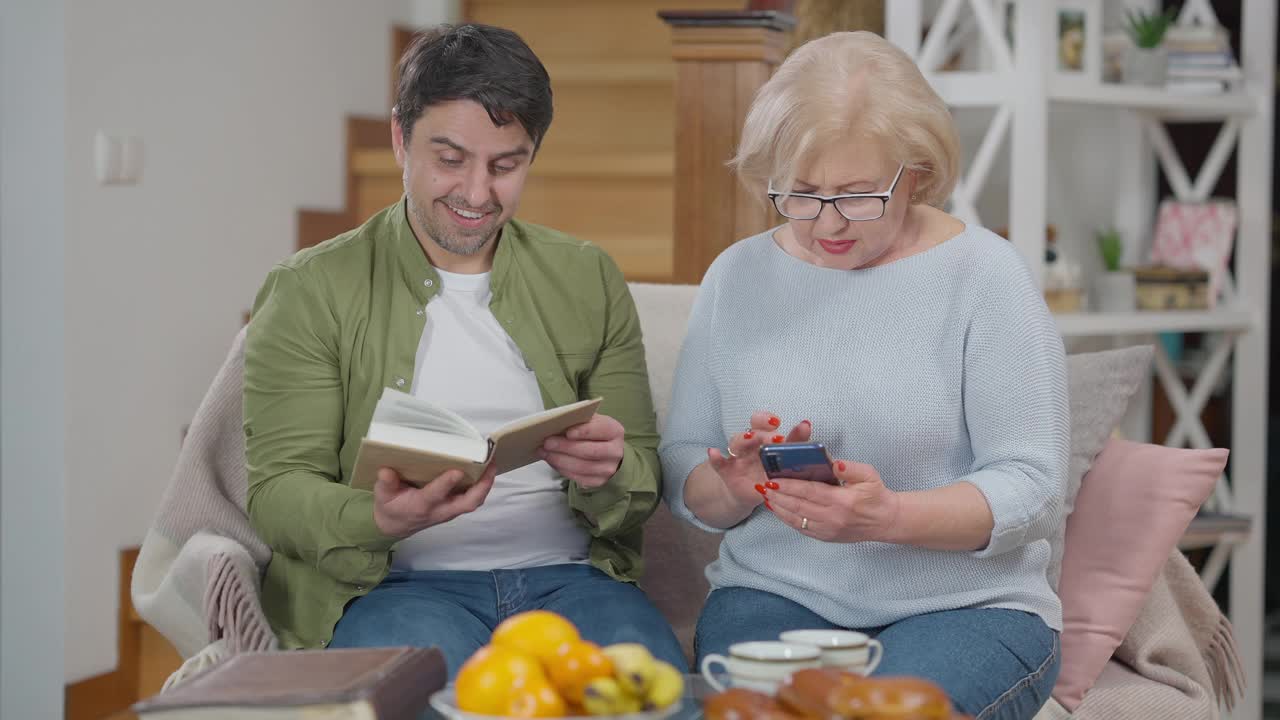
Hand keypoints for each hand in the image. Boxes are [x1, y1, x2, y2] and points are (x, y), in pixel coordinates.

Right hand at [372, 465, 495, 537]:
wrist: (395, 526)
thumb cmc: (391, 507)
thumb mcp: (382, 496)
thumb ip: (385, 483)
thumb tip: (386, 470)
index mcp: (420, 506)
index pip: (435, 495)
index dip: (446, 484)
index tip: (457, 470)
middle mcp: (439, 510)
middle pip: (467, 503)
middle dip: (482, 486)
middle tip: (490, 465)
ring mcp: (449, 510)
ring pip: (473, 502)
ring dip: (485, 485)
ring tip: (493, 464)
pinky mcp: (454, 507)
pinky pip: (471, 499)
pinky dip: (481, 486)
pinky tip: (486, 470)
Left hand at [539, 413, 625, 488]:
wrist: (608, 452)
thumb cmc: (595, 433)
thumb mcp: (592, 421)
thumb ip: (579, 420)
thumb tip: (556, 422)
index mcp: (614, 431)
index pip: (600, 430)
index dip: (583, 431)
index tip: (568, 432)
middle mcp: (615, 452)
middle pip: (589, 451)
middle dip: (565, 447)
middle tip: (547, 443)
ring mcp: (608, 469)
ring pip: (582, 467)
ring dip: (559, 460)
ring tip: (545, 453)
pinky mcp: (598, 481)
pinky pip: (578, 477)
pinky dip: (562, 469)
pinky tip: (552, 461)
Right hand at [706, 411, 811, 512]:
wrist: (752, 494)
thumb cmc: (773, 476)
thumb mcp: (786, 467)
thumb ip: (798, 453)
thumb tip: (818, 445)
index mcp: (767, 441)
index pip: (766, 423)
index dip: (770, 420)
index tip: (779, 421)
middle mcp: (752, 445)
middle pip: (753, 429)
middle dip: (763, 430)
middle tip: (776, 437)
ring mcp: (738, 457)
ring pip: (736, 442)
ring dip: (743, 438)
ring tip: (750, 439)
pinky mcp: (726, 470)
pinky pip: (718, 462)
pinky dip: (715, 457)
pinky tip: (713, 452)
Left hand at [764, 460, 900, 542]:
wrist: (885, 521)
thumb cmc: (876, 495)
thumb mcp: (869, 475)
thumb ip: (850, 468)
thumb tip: (833, 463)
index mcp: (842, 501)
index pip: (809, 491)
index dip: (789, 486)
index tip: (774, 479)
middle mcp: (832, 518)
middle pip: (798, 505)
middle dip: (778, 496)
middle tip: (763, 486)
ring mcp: (828, 530)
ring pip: (796, 519)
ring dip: (779, 508)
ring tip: (766, 496)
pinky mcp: (825, 537)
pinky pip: (801, 528)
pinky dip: (787, 519)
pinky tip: (779, 509)